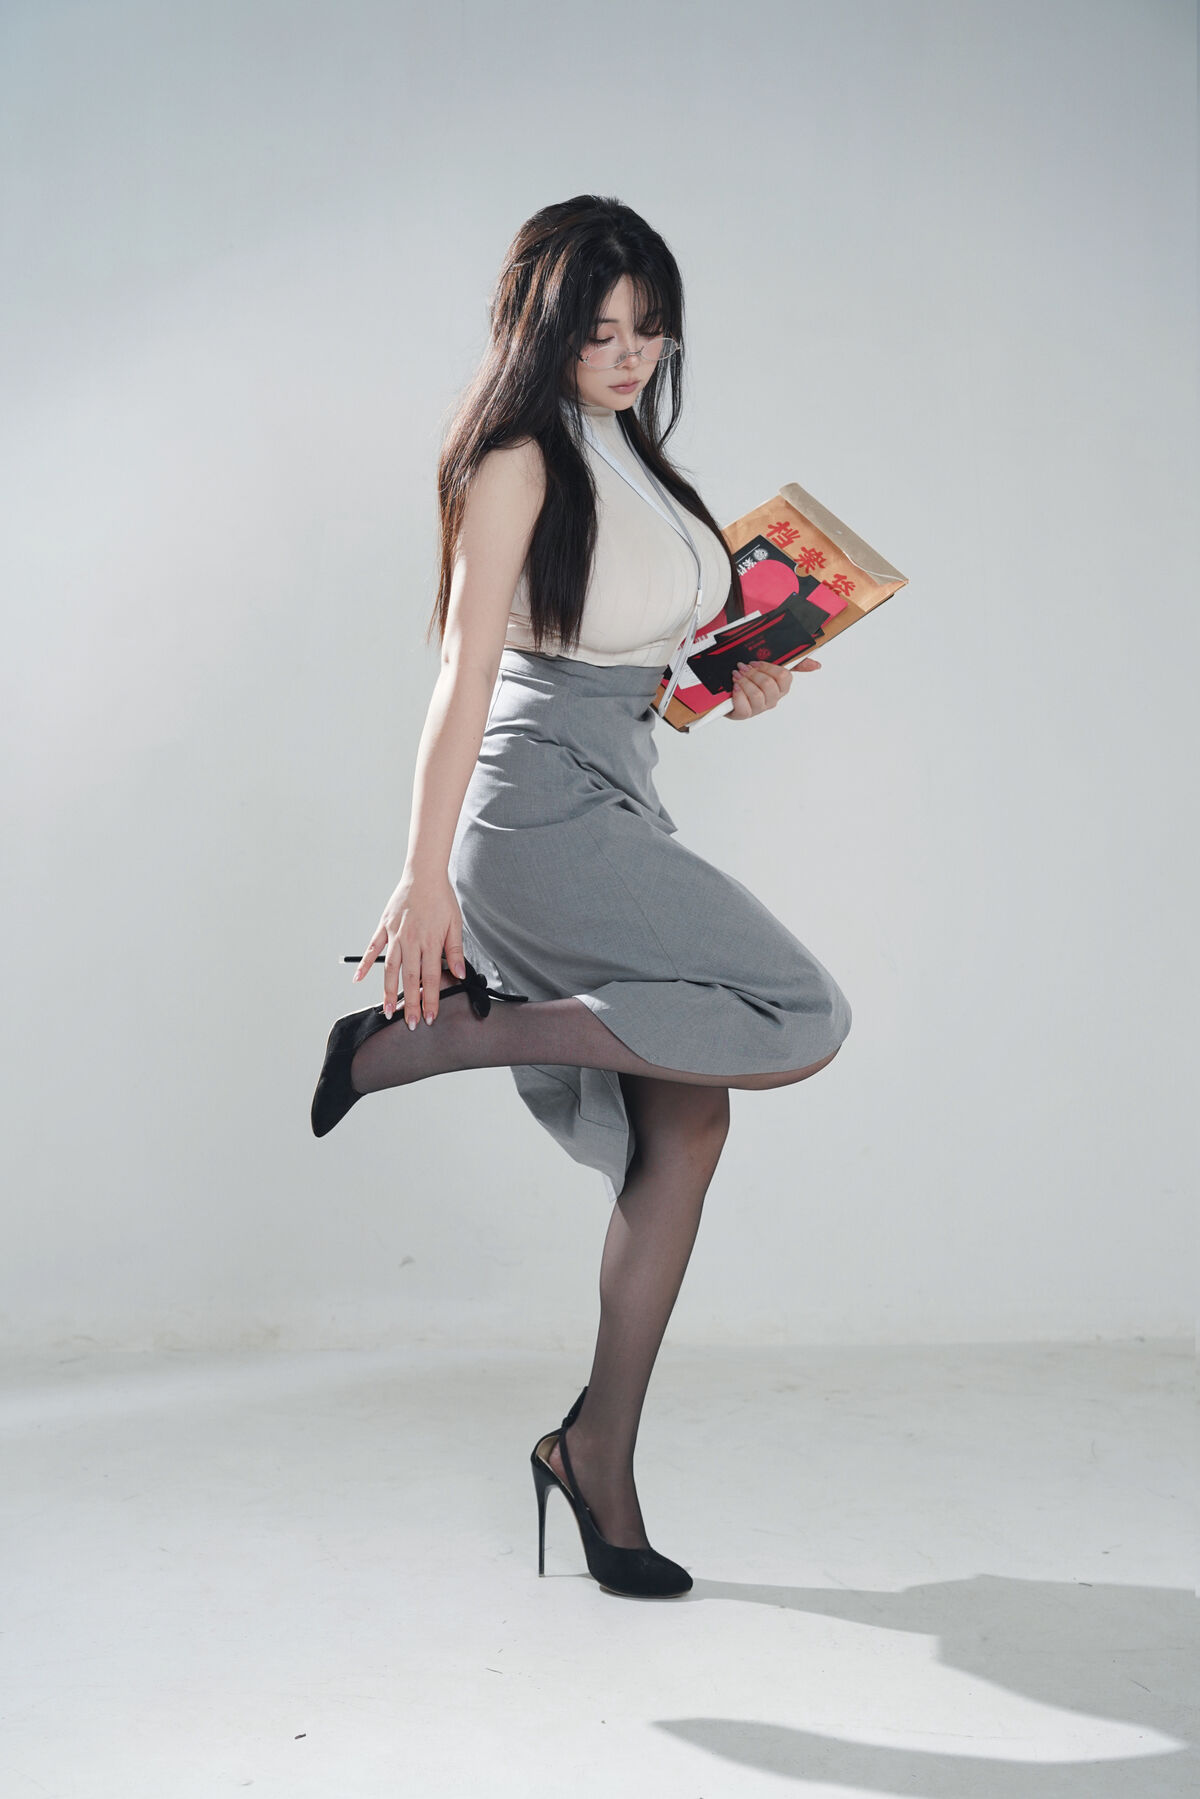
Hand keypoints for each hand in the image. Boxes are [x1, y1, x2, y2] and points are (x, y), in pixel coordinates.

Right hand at [352, 868, 466, 1027]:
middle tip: (410, 1023)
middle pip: (410, 978)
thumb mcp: (455, 924)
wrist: (423, 875)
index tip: (429, 1017)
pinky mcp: (384, 928)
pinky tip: (358, 979)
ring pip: (390, 969)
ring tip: (387, 1010)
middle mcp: (411, 941)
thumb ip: (455, 951)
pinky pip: (372, 948)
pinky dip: (364, 963)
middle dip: (410, 1003)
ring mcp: (395, 935)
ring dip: (388, 991)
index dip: (430, 1000)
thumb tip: (459, 973)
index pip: (430, 978)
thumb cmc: (441, 899)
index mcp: (430, 942)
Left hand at [726, 655, 819, 719]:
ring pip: (756, 694)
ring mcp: (759, 708)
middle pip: (768, 684)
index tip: (755, 662)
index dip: (768, 667)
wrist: (728, 690)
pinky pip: (744, 707)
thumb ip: (795, 664)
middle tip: (742, 668)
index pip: (784, 676)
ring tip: (736, 676)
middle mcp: (772, 699)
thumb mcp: (770, 666)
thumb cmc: (751, 678)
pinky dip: (738, 694)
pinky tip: (735, 687)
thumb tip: (816, 665)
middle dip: (753, 673)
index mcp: (781, 688)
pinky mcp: (744, 714)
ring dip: (743, 681)